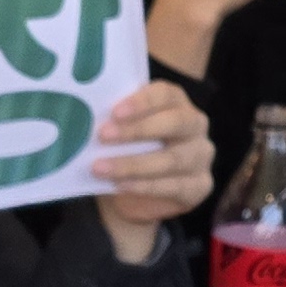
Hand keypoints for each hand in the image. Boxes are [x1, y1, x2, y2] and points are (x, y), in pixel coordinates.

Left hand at [90, 79, 215, 261]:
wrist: (140, 192)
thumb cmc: (130, 149)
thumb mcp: (123, 129)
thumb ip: (114, 120)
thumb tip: (84, 114)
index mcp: (177, 102)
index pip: (166, 94)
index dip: (142, 102)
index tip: (115, 111)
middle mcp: (196, 125)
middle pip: (175, 122)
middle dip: (138, 129)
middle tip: (103, 135)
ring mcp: (201, 156)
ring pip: (173, 159)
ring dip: (134, 164)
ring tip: (101, 168)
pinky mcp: (201, 185)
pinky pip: (175, 186)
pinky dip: (145, 186)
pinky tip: (121, 186)